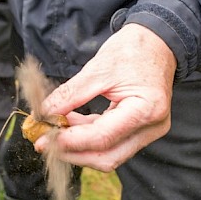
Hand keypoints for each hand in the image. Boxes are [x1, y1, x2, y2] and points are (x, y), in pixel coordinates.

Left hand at [36, 24, 176, 171]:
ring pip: (108, 154)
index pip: (103, 137)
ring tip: (53, 130)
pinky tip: (69, 124)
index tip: (43, 139)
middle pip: (107, 156)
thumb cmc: (133, 50)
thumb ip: (70, 94)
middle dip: (72, 152)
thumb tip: (44, 114)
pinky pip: (111, 142)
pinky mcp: (140, 130)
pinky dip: (87, 137)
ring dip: (78, 146)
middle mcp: (152, 127)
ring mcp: (148, 131)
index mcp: (146, 109)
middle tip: (44, 142)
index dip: (70, 142)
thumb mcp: (98, 69)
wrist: (156, 43)